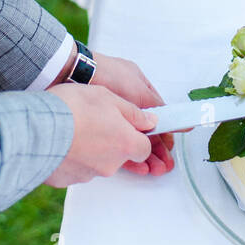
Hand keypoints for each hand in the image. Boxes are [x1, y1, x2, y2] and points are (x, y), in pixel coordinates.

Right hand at [44, 84, 155, 185]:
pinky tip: (60, 140)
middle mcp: (110, 164)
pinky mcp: (66, 180)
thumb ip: (132, 111)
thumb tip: (149, 121)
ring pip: (95, 161)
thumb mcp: (107, 96)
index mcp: (125, 144)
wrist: (34, 128)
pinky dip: (70, 156)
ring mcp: (87, 175)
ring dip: (89, 148)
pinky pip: (73, 168)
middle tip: (93, 121)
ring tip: (72, 127)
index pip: (144, 148)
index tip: (126, 125)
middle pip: (119, 155)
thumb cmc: (72, 108)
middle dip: (110, 141)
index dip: (136, 135)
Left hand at [93, 53, 173, 175]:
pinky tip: (134, 165)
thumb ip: (154, 107)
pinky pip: (114, 145)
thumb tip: (167, 118)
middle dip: (156, 148)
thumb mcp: (138, 91)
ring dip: (143, 154)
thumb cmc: (108, 76)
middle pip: (144, 130)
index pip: (156, 115)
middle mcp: (125, 102)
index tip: (169, 148)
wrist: (74, 74)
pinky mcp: (96, 126)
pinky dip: (125, 155)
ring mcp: (110, 114)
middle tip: (164, 165)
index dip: (164, 133)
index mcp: (138, 89)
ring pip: (130, 139)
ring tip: (153, 170)